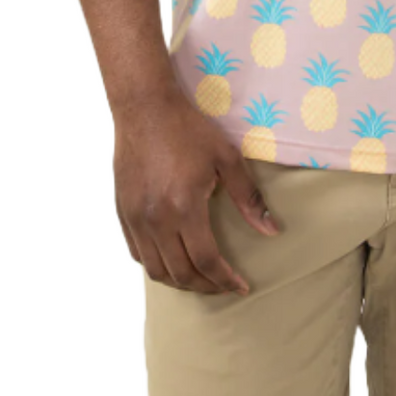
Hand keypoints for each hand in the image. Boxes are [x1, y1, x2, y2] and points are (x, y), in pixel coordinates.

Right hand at [113, 86, 279, 295]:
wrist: (145, 108)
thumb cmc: (188, 129)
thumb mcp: (226, 158)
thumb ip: (249, 197)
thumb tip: (272, 231)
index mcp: (183, 208)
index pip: (206, 261)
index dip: (225, 280)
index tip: (241, 286)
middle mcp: (156, 221)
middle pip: (180, 274)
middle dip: (205, 287)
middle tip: (223, 286)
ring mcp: (136, 219)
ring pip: (155, 270)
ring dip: (180, 282)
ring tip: (200, 279)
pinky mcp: (123, 212)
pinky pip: (137, 253)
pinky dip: (156, 265)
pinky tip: (172, 259)